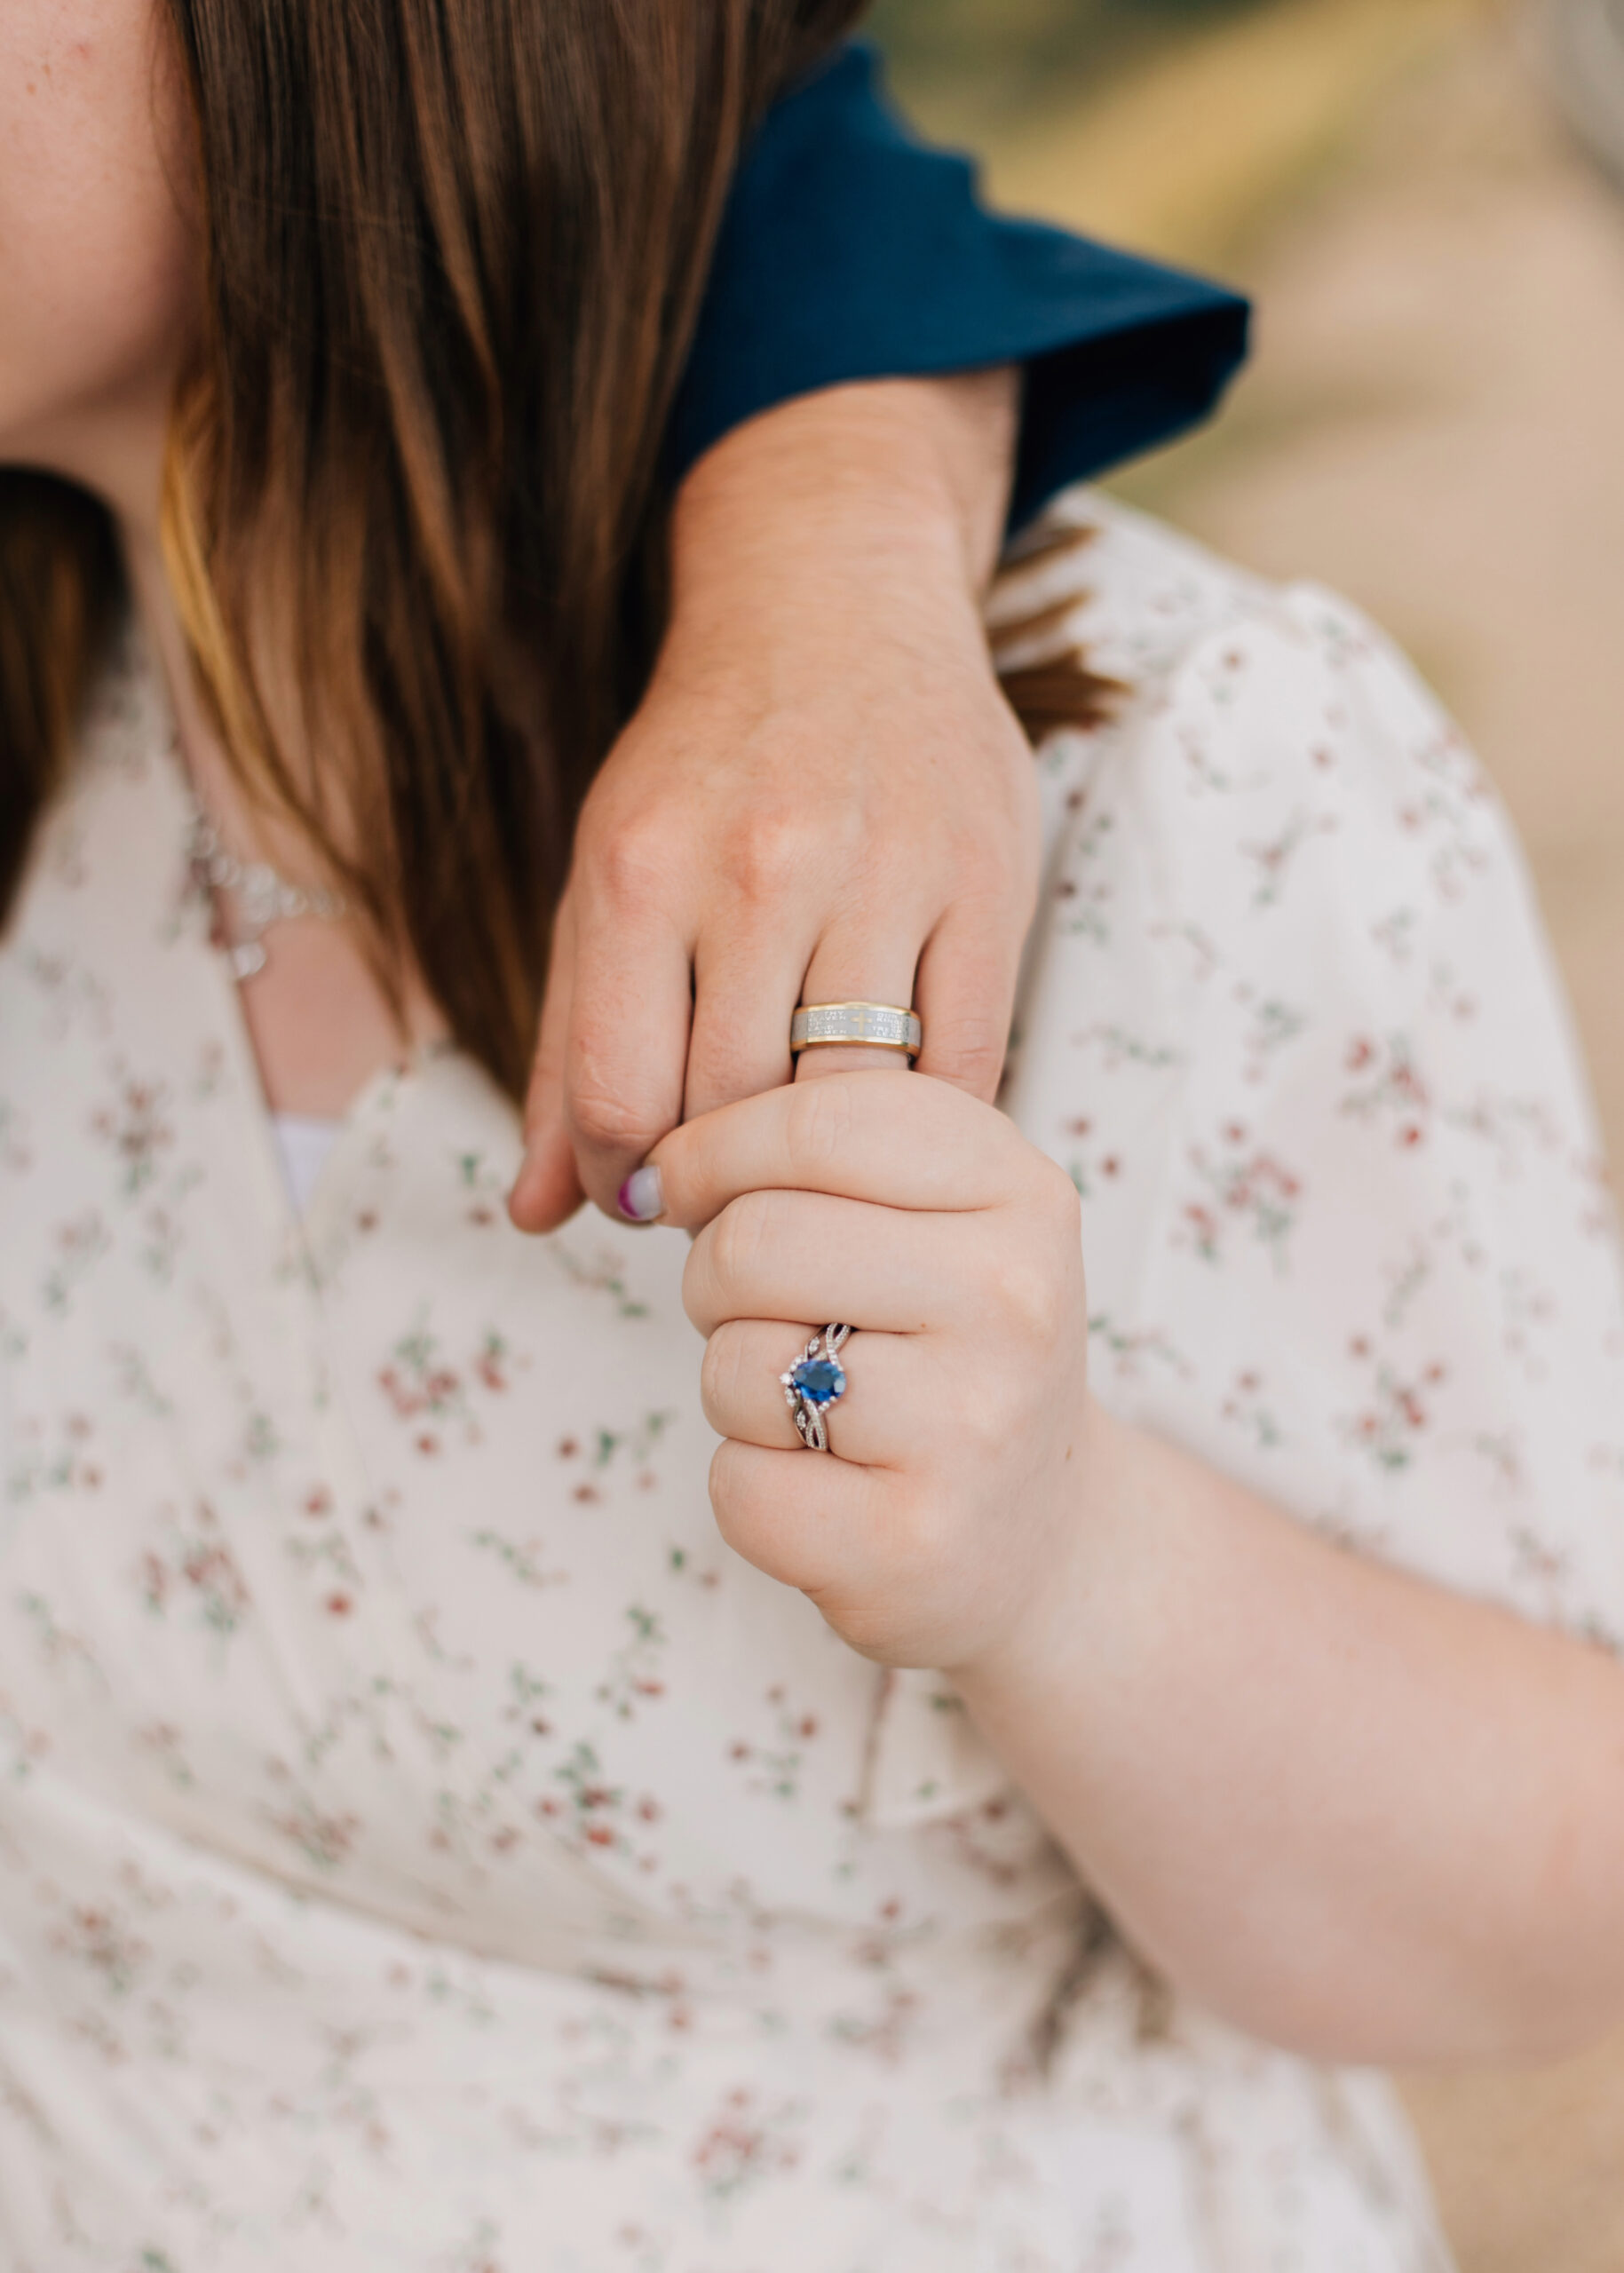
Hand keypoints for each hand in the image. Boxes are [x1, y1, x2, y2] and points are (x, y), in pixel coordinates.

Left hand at [507, 374, 1038, 1231]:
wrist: (833, 600)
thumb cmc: (701, 768)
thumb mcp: (604, 883)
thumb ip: (568, 1051)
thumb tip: (533, 1214)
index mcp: (640, 873)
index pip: (620, 1100)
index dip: (629, 1180)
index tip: (649, 1190)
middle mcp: (757, 869)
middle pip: (735, 1112)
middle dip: (726, 1174)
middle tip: (734, 1177)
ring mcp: (883, 873)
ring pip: (849, 1098)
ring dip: (822, 1155)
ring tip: (804, 1147)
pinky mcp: (987, 883)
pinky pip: (961, 1064)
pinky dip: (921, 1120)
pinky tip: (889, 1113)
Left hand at [643, 1069, 1091, 1671]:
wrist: (1036, 1539)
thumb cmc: (949, 1356)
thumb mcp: (940, 1221)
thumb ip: (826, 1157)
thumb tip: (656, 1171)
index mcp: (1022, 1193)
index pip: (817, 1124)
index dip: (712, 1148)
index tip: (682, 1184)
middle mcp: (1014, 1300)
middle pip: (755, 1242)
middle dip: (711, 1278)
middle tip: (756, 1312)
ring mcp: (971, 1427)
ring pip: (737, 1364)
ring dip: (734, 1387)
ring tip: (813, 1407)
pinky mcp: (910, 1543)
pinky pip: (737, 1482)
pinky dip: (749, 1487)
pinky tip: (828, 1489)